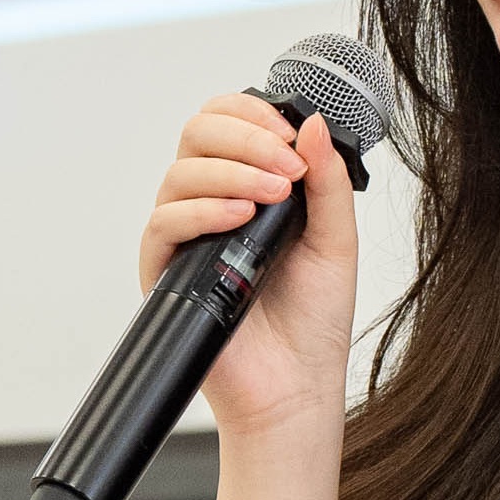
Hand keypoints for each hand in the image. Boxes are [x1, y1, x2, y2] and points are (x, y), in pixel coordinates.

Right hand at [134, 95, 359, 435]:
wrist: (297, 386)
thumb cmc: (314, 320)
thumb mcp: (336, 238)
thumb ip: (326, 180)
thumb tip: (312, 122)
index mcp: (246, 186)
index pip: (227, 122)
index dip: (251, 113)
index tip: (289, 133)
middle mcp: (209, 203)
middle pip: (198, 134)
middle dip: (244, 137)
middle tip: (287, 168)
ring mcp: (185, 236)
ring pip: (180, 173)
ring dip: (230, 172)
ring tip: (273, 196)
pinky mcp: (164, 271)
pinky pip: (163, 223)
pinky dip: (202, 211)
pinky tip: (238, 218)